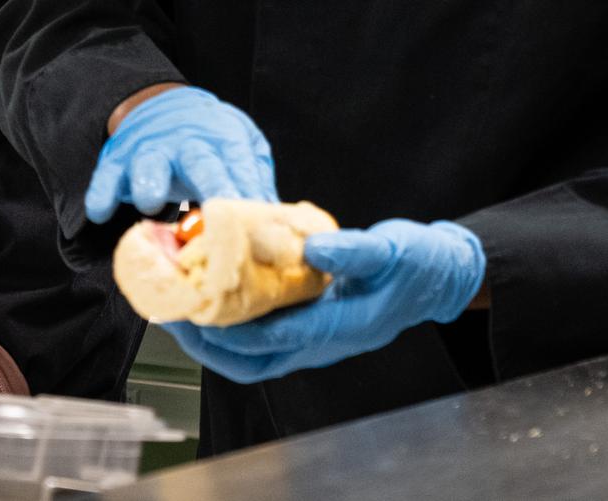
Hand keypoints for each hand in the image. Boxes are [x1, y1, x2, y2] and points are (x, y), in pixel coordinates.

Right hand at [85, 86, 276, 223]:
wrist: (163, 105)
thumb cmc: (210, 138)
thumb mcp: (242, 146)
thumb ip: (256, 179)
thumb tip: (275, 222)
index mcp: (223, 139)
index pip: (240, 165)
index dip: (249, 191)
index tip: (260, 219)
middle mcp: (187, 142)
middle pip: (200, 162)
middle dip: (210, 183)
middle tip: (218, 210)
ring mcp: (151, 150)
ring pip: (149, 162)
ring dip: (149, 181)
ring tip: (150, 203)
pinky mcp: (118, 159)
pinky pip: (108, 175)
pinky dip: (102, 192)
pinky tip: (99, 211)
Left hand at [164, 220, 483, 383]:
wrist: (437, 278)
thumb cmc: (416, 263)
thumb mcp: (392, 248)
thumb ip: (354, 251)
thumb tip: (312, 247)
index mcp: (339, 326)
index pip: (272, 336)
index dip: (227, 326)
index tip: (191, 308)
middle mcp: (321, 343)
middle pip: (251, 361)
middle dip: (206, 343)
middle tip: (170, 314)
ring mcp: (315, 342)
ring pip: (253, 357)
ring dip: (214, 340)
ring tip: (180, 311)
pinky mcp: (311, 330)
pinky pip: (263, 341)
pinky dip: (234, 327)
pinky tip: (214, 300)